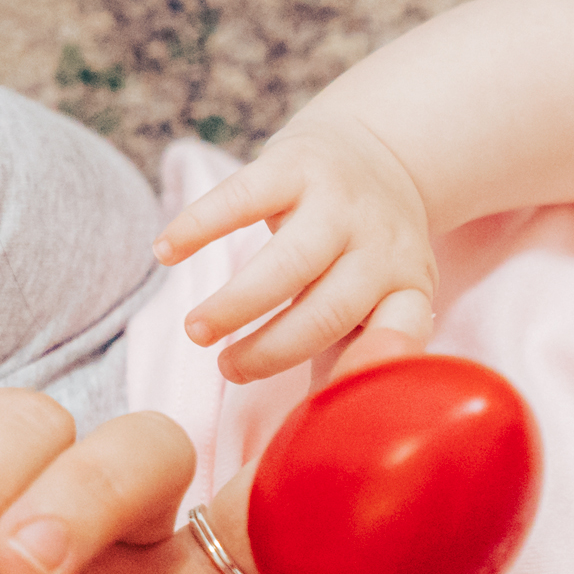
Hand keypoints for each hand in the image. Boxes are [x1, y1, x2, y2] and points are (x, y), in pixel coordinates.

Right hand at [155, 112, 437, 384]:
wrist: (375, 149)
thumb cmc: (360, 250)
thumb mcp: (379, 293)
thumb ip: (350, 347)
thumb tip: (310, 424)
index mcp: (406, 287)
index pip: (404, 331)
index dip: (380, 361)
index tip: (342, 399)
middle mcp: (382, 247)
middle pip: (331, 309)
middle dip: (275, 348)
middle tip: (228, 369)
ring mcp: (341, 203)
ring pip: (291, 261)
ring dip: (238, 302)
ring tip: (196, 331)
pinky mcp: (297, 164)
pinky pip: (244, 197)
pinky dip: (200, 226)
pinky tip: (166, 253)